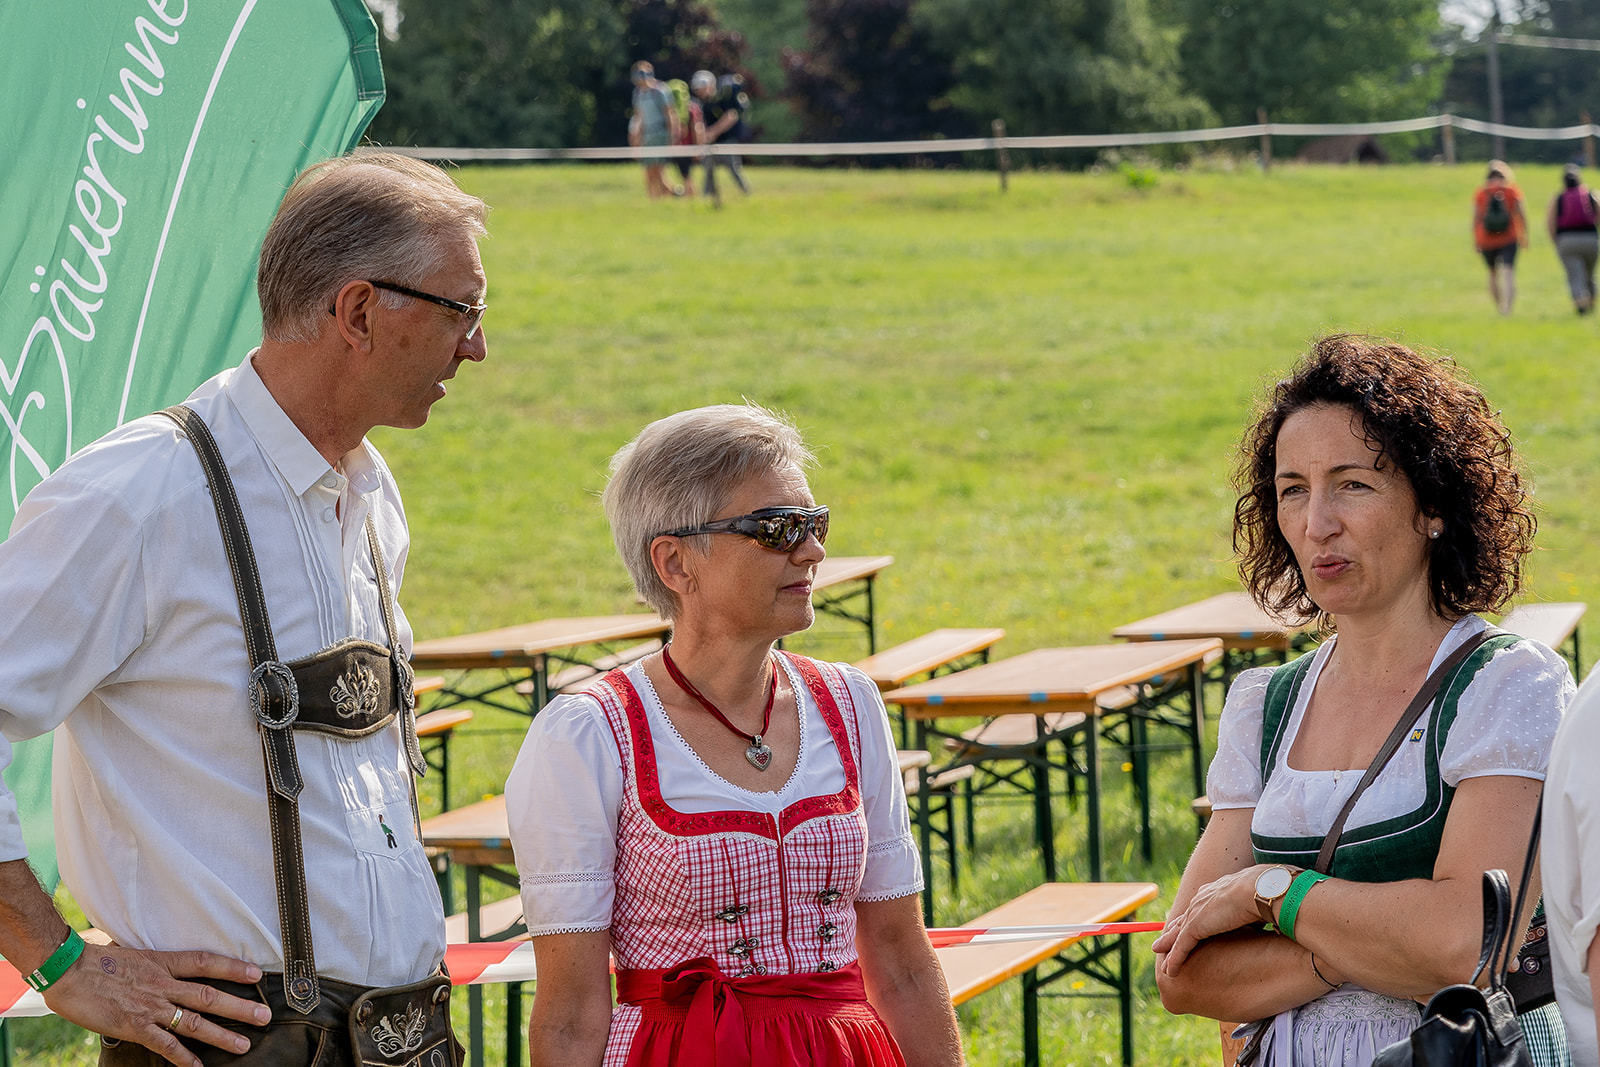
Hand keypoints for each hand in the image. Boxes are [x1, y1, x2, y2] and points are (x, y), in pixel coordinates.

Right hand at [43, 944, 271, 1066]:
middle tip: (265, 1016)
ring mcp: (150, 1007)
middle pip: (210, 995)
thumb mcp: (136, 953)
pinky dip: (183, 1057)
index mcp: (164, 961)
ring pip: (194, 1022)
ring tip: (244, 1044)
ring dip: (222, 1034)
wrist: (67, 970)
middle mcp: (163, 984)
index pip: (206, 962)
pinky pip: (165, 1045)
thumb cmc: (97, 959)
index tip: (257, 975)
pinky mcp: (135, 1027)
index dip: (233, 967)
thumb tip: (168, 964)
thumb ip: (157, 963)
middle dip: (240, 1007)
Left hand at [1152, 865, 1273, 976]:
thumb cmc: (1268, 895)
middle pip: (1183, 919)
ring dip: (1169, 946)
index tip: (1186, 926)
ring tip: (1160, 956)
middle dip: (1172, 931)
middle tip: (1163, 941)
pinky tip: (1170, 971)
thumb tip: (1273, 926)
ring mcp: (1197, 912)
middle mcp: (1203, 899)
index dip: (1192, 918)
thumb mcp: (1260, 905)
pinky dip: (1175, 959)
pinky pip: (1181, 947)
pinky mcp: (1195, 926)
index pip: (1200, 907)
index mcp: (1217, 891)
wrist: (1262, 889)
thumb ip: (1258, 915)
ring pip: (1178, 934)